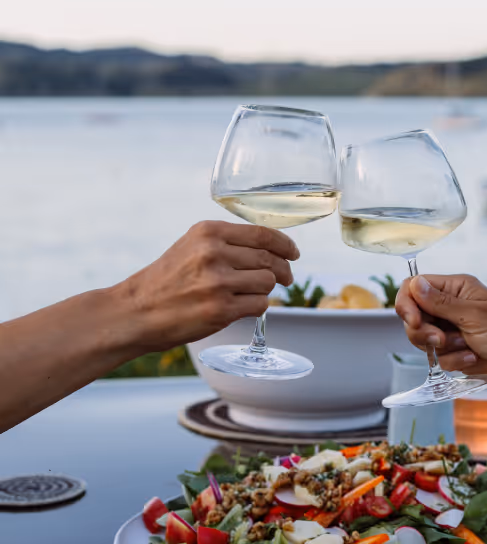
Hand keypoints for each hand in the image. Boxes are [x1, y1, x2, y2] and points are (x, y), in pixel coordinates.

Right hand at [113, 221, 298, 352]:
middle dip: (283, 270)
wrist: (136, 311)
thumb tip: (271, 249)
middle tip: (286, 278)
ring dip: (266, 290)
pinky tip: (242, 307)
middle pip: (270, 259)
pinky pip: (259, 305)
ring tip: (250, 294)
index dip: (285, 244)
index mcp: (208, 232)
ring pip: (268, 282)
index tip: (293, 253)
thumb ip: (226, 243)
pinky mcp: (220, 310)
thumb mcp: (191, 246)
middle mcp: (213, 253)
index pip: (263, 234)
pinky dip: (257, 307)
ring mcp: (218, 282)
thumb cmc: (166, 280)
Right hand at [395, 273, 486, 392]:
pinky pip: (439, 359)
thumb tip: (414, 284)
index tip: (414, 321)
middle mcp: (451, 307)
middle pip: (414, 316)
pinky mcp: (456, 352)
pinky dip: (455, 361)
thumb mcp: (475, 315)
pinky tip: (475, 358)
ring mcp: (452, 330)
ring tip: (467, 348)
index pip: (414, 287)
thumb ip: (440, 303)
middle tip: (439, 340)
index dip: (407, 303)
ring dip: (444, 349)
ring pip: (424, 340)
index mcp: (456, 288)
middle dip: (424, 331)